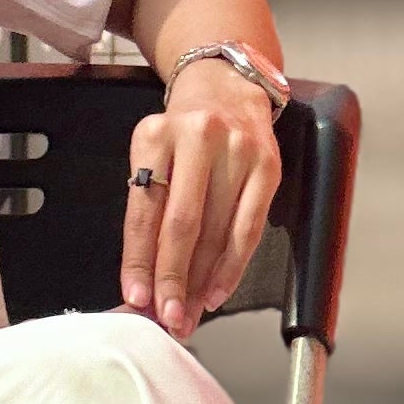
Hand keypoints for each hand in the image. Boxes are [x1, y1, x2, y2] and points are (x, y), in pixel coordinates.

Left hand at [117, 68, 279, 336]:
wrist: (227, 86)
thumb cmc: (183, 134)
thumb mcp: (153, 155)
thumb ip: (148, 211)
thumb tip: (145, 281)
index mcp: (154, 135)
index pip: (143, 210)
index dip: (139, 259)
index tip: (135, 297)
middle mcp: (197, 137)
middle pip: (181, 224)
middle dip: (172, 278)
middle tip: (166, 316)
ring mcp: (237, 151)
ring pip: (217, 232)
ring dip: (201, 282)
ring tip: (189, 313)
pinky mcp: (268, 166)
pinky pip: (248, 229)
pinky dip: (231, 268)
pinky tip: (216, 292)